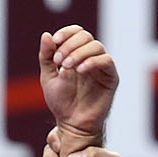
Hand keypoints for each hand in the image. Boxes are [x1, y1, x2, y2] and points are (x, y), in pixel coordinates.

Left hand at [38, 26, 117, 146]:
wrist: (71, 124)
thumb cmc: (61, 102)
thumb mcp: (48, 77)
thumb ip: (46, 56)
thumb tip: (47, 35)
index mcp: (77, 54)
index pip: (77, 32)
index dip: (66, 32)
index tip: (55, 41)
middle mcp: (91, 58)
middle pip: (86, 36)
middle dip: (70, 45)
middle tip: (59, 60)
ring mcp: (102, 68)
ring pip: (96, 46)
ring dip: (79, 52)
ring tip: (67, 66)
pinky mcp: (111, 78)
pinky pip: (106, 61)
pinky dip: (92, 61)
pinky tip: (80, 70)